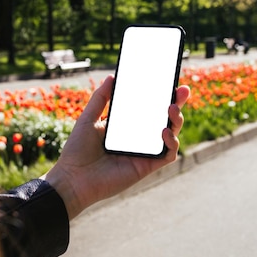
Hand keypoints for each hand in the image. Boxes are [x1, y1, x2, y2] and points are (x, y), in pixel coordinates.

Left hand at [44, 75, 190, 218]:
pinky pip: (167, 154)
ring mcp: (144, 152)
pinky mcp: (147, 166)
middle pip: (164, 119)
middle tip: (183, 90)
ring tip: (172, 108)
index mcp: (126, 125)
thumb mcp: (88, 119)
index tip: (170, 81)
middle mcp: (138, 138)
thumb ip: (100, 98)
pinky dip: (171, 142)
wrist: (73, 179)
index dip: (161, 95)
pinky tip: (164, 131)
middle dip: (177, 104)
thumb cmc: (77, 151)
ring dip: (176, 120)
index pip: (148, 107)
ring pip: (171, 135)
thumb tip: (112, 77)